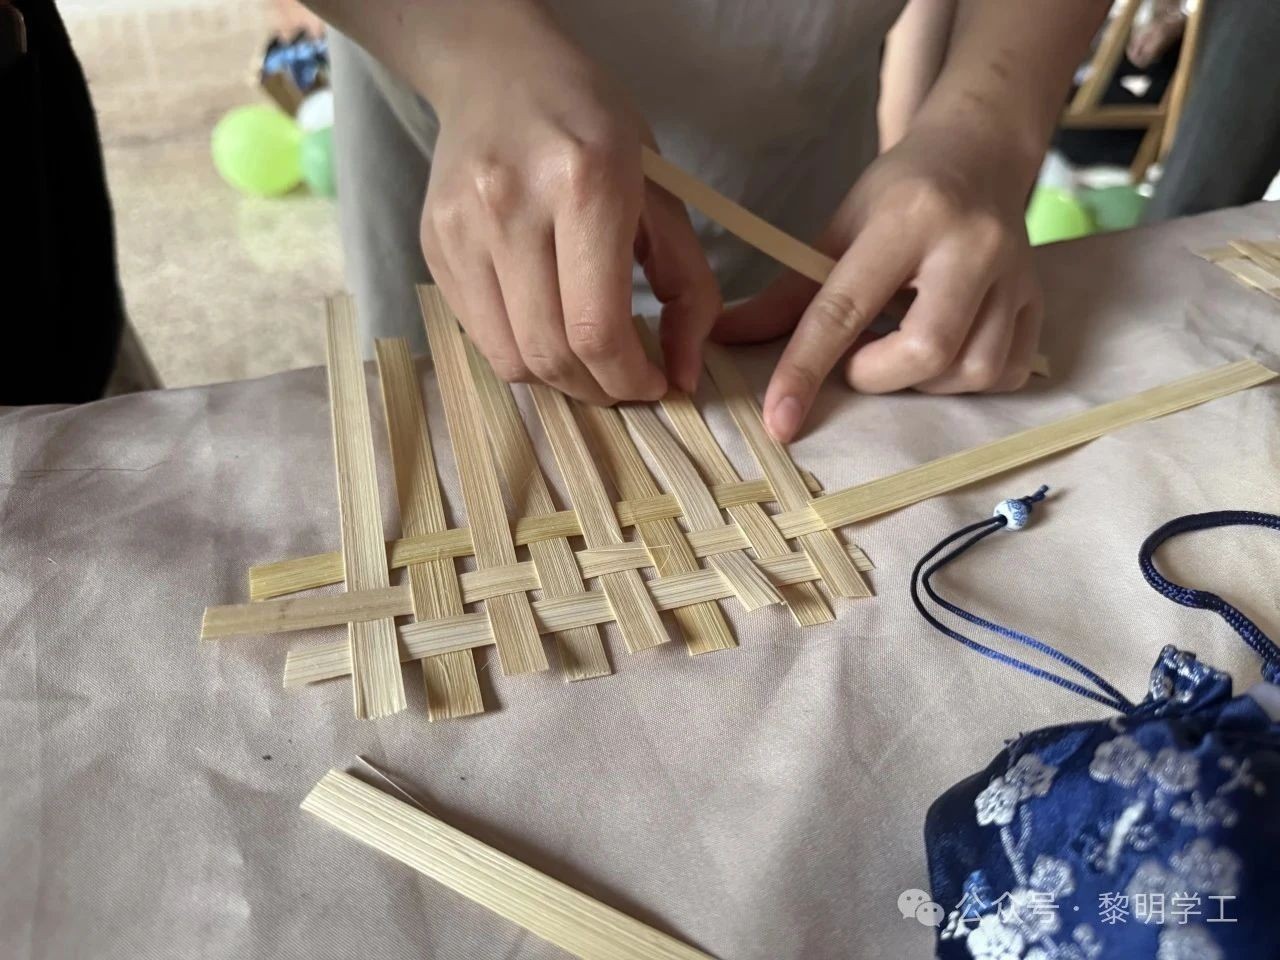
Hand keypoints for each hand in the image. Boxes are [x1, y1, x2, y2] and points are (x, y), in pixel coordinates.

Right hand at [419, 5, 719, 402]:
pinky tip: (546, 326)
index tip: (654, 385)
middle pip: (551, 352)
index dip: (629, 380)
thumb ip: (688, 287)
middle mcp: (512, 205)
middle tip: (624, 383)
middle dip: (598, 389)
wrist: (498, 71)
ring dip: (558, 380)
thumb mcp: (662, 192)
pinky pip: (479, 335)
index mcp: (585, 184)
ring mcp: (461, 227)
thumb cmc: (594, 128)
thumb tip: (684, 376)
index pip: (596, 328)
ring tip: (587, 361)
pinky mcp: (433, 245)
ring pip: (510, 357)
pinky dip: (521, 351)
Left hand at [715, 121, 1042, 440]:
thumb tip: (724, 339)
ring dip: (922, 382)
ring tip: (902, 348)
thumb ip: (788, 293)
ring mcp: (1016, 275)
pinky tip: (947, 352)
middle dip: (876, 374)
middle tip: (859, 358)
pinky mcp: (1039, 300)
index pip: (845, 307)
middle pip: (926, 350)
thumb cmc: (901, 192)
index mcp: (908, 219)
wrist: (980, 153)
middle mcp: (972, 245)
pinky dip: (967, 380)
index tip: (778, 420)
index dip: (805, 368)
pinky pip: (1007, 373)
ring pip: (972, 371)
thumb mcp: (839, 227)